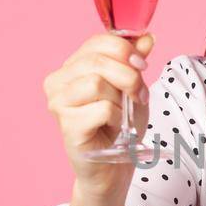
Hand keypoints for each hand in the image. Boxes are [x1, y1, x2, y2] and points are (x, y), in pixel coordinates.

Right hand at [42, 30, 154, 195]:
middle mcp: (58, 82)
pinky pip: (102, 109)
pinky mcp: (67, 126)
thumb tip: (147, 37)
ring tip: (122, 115)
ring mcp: (58, 104)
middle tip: (139, 94)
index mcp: (72, 67)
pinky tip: (113, 128)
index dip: (125, 49)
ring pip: (97, 83)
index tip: (142, 65)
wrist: (114, 168)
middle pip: (97, 61)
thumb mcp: (133, 88)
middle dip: (129, 76)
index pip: (96, 42)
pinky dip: (117, 118)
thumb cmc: (119, 128)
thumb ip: (135, 62)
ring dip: (121, 100)